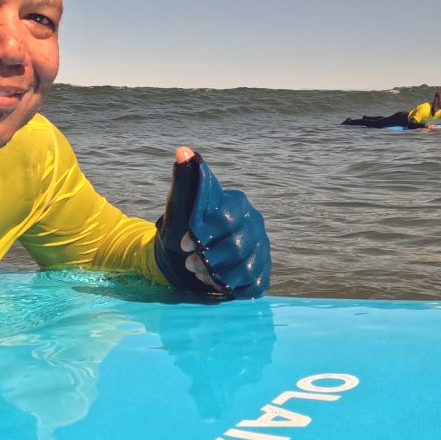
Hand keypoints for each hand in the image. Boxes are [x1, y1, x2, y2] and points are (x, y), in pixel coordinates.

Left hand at [153, 147, 270, 298]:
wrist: (186, 256)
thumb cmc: (184, 227)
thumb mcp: (179, 205)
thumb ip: (184, 180)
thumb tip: (183, 151)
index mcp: (238, 203)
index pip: (227, 219)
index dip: (204, 234)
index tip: (185, 243)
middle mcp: (255, 224)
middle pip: (239, 247)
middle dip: (210, 259)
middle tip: (189, 262)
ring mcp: (261, 248)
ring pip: (247, 269)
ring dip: (218, 275)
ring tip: (197, 272)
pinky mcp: (261, 271)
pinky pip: (254, 285)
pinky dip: (232, 288)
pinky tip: (214, 284)